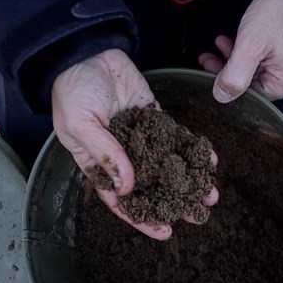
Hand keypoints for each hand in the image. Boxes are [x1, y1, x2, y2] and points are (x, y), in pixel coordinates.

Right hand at [52, 48, 218, 240]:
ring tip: (209, 194)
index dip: (142, 217)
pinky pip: (175, 138)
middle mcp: (121, 155)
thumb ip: (105, 155)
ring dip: (188, 180)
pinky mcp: (153, 117)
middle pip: (150, 186)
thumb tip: (127, 187)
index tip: (165, 232)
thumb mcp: (81, 124)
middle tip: (197, 216)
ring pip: (167, 165)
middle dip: (174, 202)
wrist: (87, 50)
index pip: (121, 199)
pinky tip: (209, 160)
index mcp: (98, 163)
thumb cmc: (73, 89)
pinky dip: (192, 149)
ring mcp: (140, 137)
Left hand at [198, 0, 282, 102]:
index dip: (226, 81)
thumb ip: (234, 76)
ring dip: (238, 58)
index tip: (208, 66)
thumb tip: (222, 97)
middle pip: (255, 82)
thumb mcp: (250, 45)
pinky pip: (272, 59)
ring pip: (261, 69)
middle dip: (230, 67)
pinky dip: (254, 51)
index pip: (249, 94)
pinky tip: (239, 39)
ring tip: (222, 43)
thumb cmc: (279, 13)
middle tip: (209, 56)